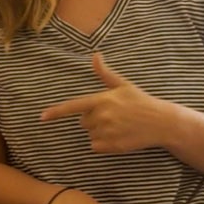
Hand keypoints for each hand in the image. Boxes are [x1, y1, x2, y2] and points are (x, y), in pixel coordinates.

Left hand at [39, 53, 171, 152]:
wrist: (161, 122)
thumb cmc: (141, 101)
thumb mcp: (123, 85)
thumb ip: (104, 74)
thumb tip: (95, 56)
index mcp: (102, 100)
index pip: (73, 106)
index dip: (56, 112)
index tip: (42, 118)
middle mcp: (102, 116)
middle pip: (83, 122)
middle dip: (93, 119)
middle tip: (114, 116)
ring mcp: (107, 132)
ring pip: (90, 134)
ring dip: (99, 132)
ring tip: (119, 126)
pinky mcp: (112, 146)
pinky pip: (96, 147)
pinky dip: (103, 144)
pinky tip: (118, 136)